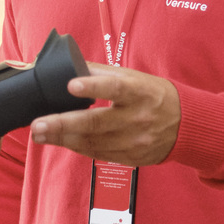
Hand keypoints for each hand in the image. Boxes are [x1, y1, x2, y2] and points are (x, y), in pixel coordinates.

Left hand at [29, 63, 180, 166]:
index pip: (115, 88)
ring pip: (92, 142)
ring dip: (63, 139)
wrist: (185, 125)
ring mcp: (134, 141)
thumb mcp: (134, 77)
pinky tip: (61, 141)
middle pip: (96, 123)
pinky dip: (77, 147)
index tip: (71, 85)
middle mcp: (137, 118)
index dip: (93, 88)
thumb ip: (101, 73)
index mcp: (139, 92)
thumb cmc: (153, 95)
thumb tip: (69, 66)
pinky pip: (98, 153)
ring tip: (40, 134)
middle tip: (38, 125)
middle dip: (63, 125)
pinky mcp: (130, 157)